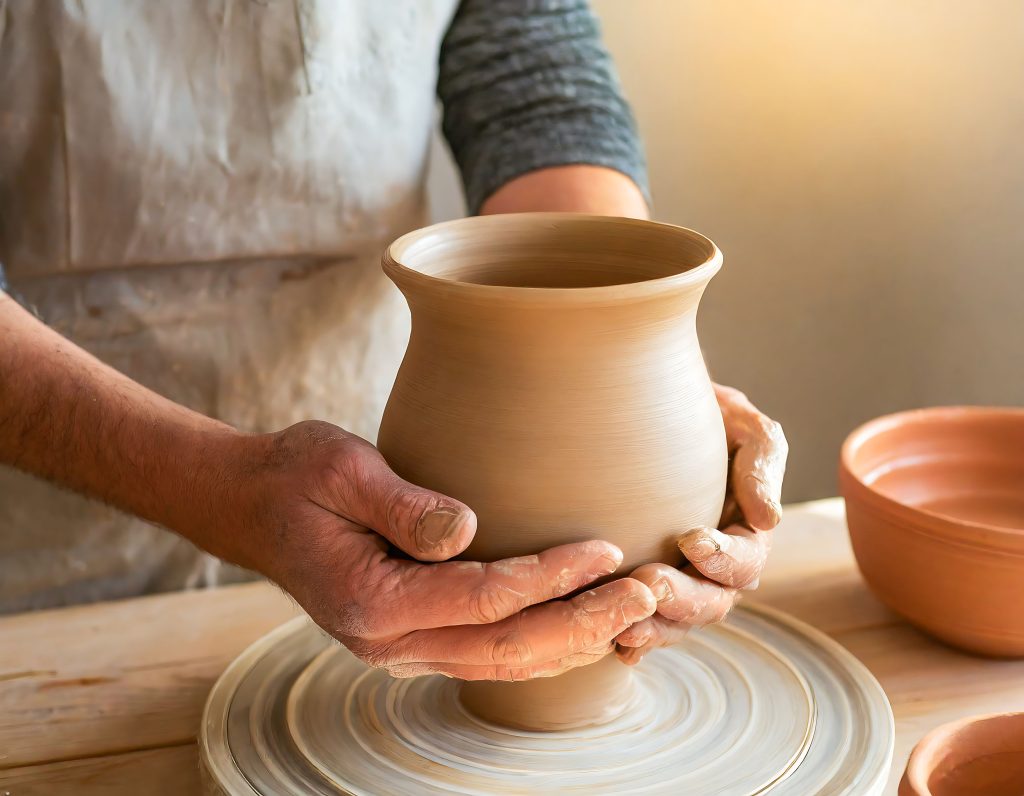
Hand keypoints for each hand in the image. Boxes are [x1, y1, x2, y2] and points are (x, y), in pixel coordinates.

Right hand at [222, 421, 655, 680]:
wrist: (255, 507)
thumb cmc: (297, 477)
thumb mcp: (340, 468)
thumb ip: (402, 503)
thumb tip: (469, 528)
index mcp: (370, 601)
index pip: (480, 599)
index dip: (548, 576)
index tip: (604, 549)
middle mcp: (388, 640)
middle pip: (505, 647)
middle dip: (581, 622)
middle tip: (646, 593)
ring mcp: (402, 647)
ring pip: (504, 663)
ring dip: (572, 639)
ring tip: (634, 613)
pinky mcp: (416, 636)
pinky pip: (490, 654)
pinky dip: (544, 644)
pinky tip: (586, 626)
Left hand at [615, 384, 787, 663]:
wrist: (656, 418)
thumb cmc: (710, 417)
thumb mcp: (743, 425)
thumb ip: (762, 463)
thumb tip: (770, 519)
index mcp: (748, 535)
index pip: (746, 560)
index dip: (723, 557)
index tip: (691, 539)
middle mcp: (720, 570)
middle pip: (713, 602)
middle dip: (683, 598)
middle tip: (648, 582)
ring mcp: (685, 584)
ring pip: (679, 622)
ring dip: (656, 627)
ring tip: (626, 627)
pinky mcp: (650, 589)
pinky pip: (647, 623)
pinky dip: (636, 638)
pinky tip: (617, 647)